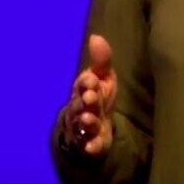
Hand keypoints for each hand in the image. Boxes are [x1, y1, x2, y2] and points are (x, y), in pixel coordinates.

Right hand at [62, 34, 116, 156]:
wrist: (96, 126)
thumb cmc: (99, 97)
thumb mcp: (103, 77)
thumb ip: (101, 60)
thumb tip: (96, 36)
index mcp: (83, 91)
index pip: (83, 85)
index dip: (87, 82)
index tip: (92, 79)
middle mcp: (80, 109)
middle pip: (80, 105)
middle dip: (85, 101)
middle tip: (91, 97)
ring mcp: (84, 127)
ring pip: (82, 125)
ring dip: (86, 122)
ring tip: (90, 119)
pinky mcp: (91, 143)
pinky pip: (89, 146)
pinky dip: (90, 147)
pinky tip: (92, 147)